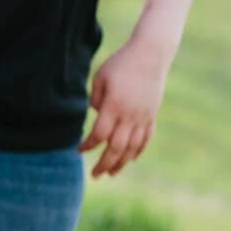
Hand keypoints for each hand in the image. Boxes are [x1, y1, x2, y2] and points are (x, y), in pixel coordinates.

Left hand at [78, 35, 169, 177]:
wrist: (150, 55)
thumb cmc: (120, 64)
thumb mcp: (100, 77)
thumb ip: (94, 98)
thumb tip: (96, 114)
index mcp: (114, 106)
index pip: (99, 134)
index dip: (88, 145)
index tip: (79, 150)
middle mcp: (130, 115)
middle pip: (116, 147)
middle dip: (104, 164)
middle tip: (94, 175)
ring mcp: (143, 116)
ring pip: (133, 147)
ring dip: (121, 163)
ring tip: (112, 173)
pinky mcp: (152, 114)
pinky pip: (146, 138)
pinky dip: (138, 150)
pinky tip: (130, 159)